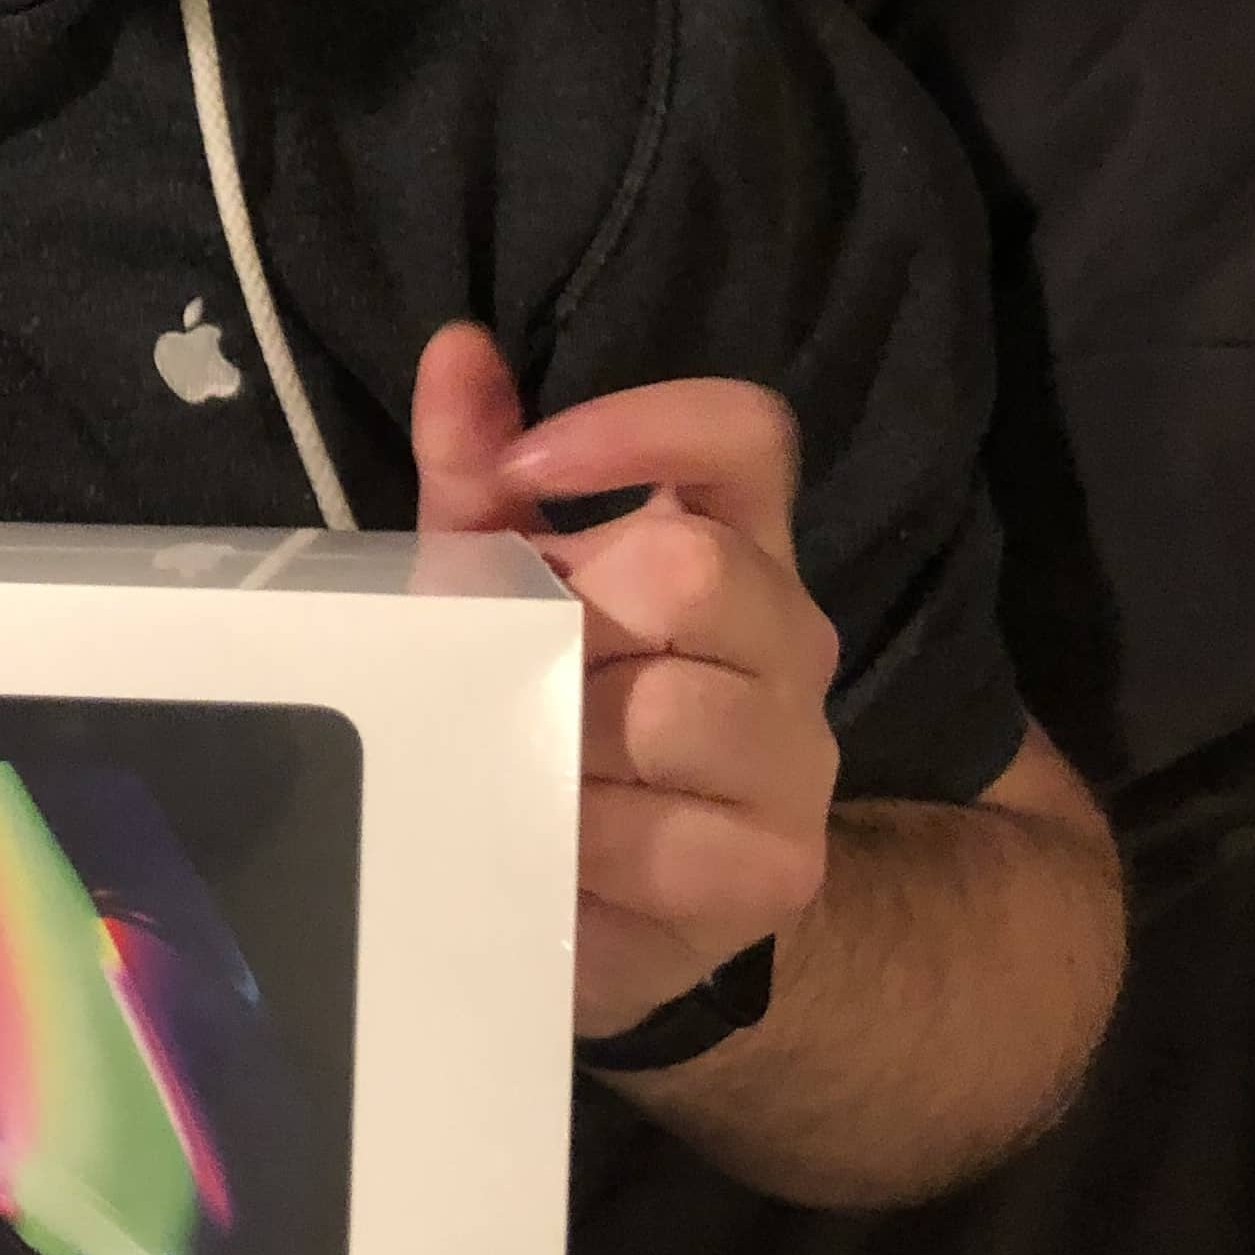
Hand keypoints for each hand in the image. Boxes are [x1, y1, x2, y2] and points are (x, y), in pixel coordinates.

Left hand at [410, 322, 839, 1041]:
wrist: (592, 905)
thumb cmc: (539, 711)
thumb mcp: (492, 584)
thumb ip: (476, 473)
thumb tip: (457, 348)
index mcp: (732, 543)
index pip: (747, 435)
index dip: (645, 426)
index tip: (529, 462)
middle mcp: (790, 633)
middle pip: (696, 569)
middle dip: (572, 618)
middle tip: (511, 668)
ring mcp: (798, 753)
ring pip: (674, 708)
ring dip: (564, 740)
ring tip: (527, 764)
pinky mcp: (777, 868)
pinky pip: (666, 835)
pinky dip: (582, 841)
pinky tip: (556, 846)